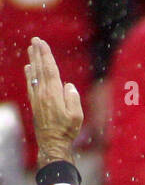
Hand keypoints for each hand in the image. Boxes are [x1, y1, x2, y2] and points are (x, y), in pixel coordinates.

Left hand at [25, 36, 83, 166]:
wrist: (52, 144)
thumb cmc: (67, 131)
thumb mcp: (76, 116)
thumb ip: (72, 97)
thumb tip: (68, 85)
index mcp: (54, 93)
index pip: (49, 69)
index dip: (46, 55)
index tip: (43, 43)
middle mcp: (43, 93)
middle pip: (40, 68)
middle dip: (37, 53)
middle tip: (35, 40)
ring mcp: (37, 98)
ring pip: (34, 75)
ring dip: (32, 60)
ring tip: (30, 49)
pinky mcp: (35, 104)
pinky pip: (30, 85)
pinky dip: (29, 74)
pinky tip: (28, 68)